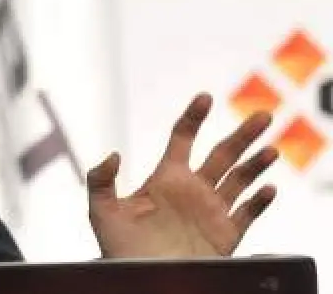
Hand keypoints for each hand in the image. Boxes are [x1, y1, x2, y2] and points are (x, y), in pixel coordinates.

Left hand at [86, 92, 277, 258]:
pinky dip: (259, 202)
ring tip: (271, 148)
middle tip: (263, 114)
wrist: (140, 278)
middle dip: (242, 134)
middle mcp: (192, 190)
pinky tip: (267, 189)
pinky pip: (247, 215)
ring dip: (256, 164)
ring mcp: (211, 212)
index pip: (182, 139)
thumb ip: (100, 180)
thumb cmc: (118, 248)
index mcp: (165, 178)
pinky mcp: (225, 236)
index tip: (204, 97)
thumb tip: (113, 154)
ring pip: (240, 180)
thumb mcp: (101, 211)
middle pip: (223, 154)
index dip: (193, 117)